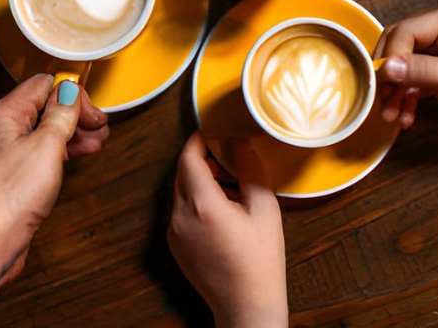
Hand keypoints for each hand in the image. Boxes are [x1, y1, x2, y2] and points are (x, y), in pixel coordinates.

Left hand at [0, 75, 108, 275]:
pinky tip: (75, 156)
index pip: (43, 85)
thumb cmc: (8, 197)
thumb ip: (61, 114)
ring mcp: (3, 154)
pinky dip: (59, 151)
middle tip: (98, 126)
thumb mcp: (47, 145)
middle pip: (43, 107)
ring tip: (95, 141)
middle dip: (74, 114)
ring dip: (71, 133)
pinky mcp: (8, 177)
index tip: (91, 112)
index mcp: (5, 114)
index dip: (72, 94)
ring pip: (41, 131)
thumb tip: (69, 90)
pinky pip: (36, 153)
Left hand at [167, 133, 287, 327]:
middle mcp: (181, 216)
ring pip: (180, 191)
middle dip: (202, 161)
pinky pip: (180, 211)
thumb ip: (249, 170)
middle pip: (182, 173)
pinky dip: (195, 202)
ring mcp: (174, 232)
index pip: (188, 158)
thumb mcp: (264, 208)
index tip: (211, 132)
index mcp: (203, 205)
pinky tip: (222, 214)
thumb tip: (240, 142)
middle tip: (228, 163)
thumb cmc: (260, 260)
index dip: (198, 140)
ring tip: (231, 192)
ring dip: (200, 182)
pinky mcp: (174, 244)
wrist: (246, 305)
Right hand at [375, 6, 437, 130]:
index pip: (404, 32)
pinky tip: (406, 117)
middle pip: (397, 47)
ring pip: (401, 66)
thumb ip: (422, 71)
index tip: (383, 84)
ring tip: (391, 116)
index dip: (389, 57)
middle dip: (387, 76)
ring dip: (394, 91)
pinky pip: (412, 80)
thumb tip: (385, 67)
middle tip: (381, 101)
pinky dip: (406, 98)